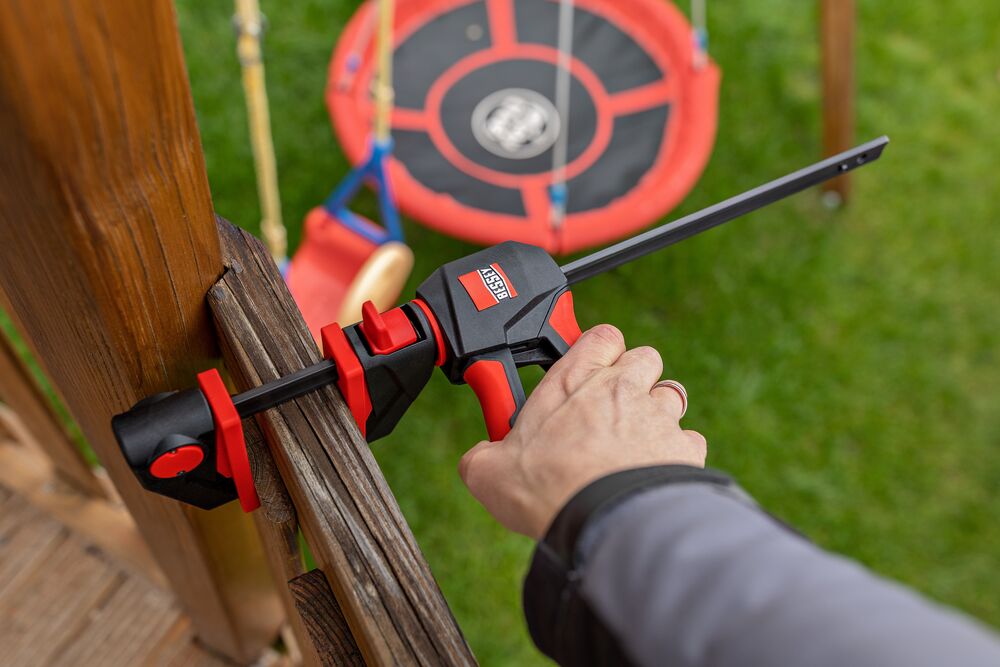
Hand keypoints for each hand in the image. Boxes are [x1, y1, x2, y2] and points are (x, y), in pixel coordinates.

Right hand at [459, 324, 707, 539]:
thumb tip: (477, 461)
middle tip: (611, 409)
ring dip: (657, 412)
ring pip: (671, 394)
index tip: (586, 370)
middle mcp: (621, 388)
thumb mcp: (488, 471)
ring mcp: (657, 416)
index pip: (600, 336)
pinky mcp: (684, 448)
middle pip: (644, 357)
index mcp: (573, 381)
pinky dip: (677, 452)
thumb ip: (483, 456)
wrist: (603, 521)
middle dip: (633, 377)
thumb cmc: (548, 488)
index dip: (598, 349)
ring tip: (634, 443)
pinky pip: (689, 439)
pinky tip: (655, 471)